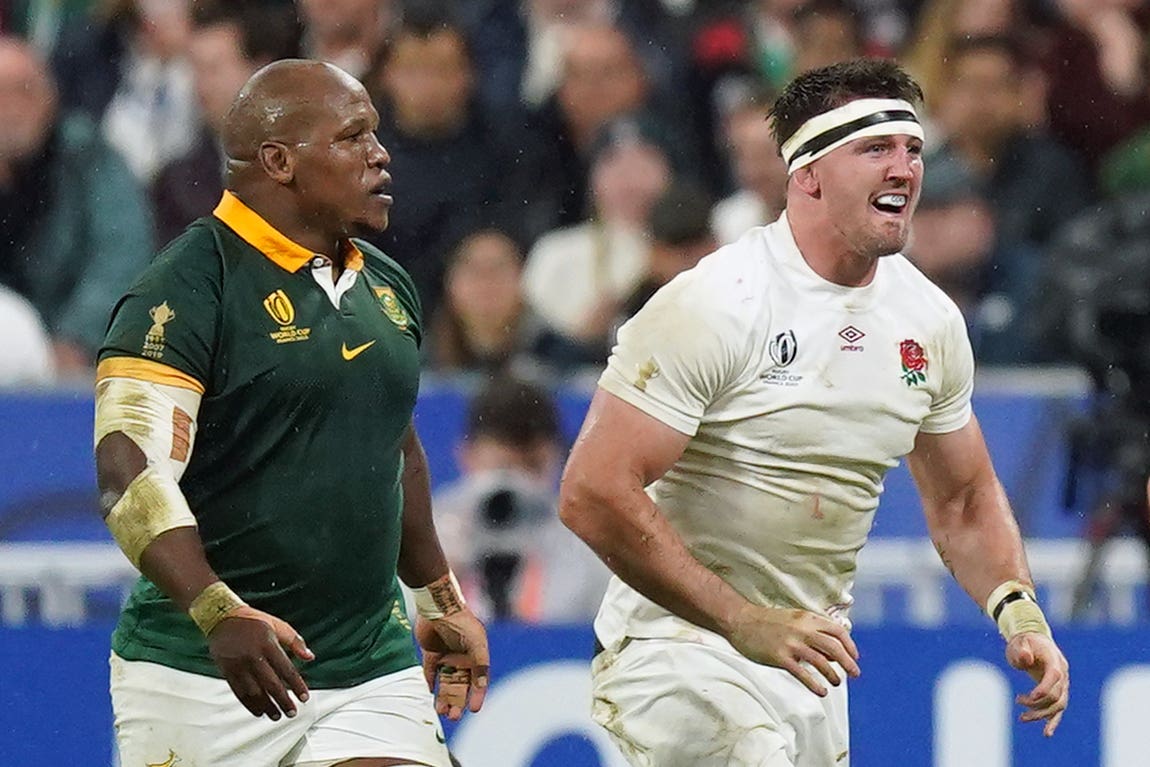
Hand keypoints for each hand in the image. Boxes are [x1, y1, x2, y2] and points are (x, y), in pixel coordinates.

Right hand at [207, 605, 313, 719]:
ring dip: (267, 706)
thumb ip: (295, 641)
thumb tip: (310, 657)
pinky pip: (239, 692)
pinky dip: (250, 704)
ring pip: (254, 692)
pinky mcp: (227, 670)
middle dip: (283, 701)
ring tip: (276, 716)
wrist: (222, 616)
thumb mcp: (278, 625)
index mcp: (268, 643)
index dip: (296, 685)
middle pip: (271, 684)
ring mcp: (238, 664)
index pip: (286, 669)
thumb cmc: (254, 621)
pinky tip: (259, 712)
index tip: (305, 698)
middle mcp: (253, 655)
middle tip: (292, 712)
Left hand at [416, 610, 489, 719]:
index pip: (478, 681)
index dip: (477, 696)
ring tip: (441, 711)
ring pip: (446, 683)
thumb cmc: (461, 622)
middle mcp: (462, 659)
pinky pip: (431, 673)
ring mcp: (447, 656)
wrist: (438, 605)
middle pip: (461, 686)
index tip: (474, 709)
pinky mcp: (432, 654)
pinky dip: (431, 684)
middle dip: (458, 701)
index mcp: (476, 657)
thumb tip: (482, 686)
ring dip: (445, 697)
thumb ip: (480, 664)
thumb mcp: (475, 643)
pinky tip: (430, 694)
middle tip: (453, 716)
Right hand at [725, 604, 860, 696]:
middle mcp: (802, 630)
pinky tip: (821, 691)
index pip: (837, 631)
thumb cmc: (767, 621)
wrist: (740, 620)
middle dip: (848, 662)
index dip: (849, 645)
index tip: (855, 656)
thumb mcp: (793, 618)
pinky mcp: (780, 657)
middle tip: (855, 674)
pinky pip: (802, 673)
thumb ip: (812, 630)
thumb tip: (831, 652)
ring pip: (821, 661)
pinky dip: (815, 684)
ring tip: (837, 682)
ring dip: (833, 674)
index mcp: (807, 618)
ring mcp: (791, 643)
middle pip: (834, 647)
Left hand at [1006, 632, 1068, 735]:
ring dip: (1041, 713)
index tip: (1031, 697)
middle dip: (1037, 702)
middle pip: (1055, 694)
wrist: (1032, 642)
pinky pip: (1058, 708)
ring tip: (1022, 718)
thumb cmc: (1023, 643)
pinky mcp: (1057, 691)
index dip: (1045, 687)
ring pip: (1058, 704)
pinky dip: (1053, 721)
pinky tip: (1046, 733)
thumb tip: (1026, 658)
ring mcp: (1062, 684)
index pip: (1054, 676)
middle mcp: (1063, 673)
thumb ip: (1022, 650)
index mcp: (1055, 660)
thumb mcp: (1019, 643)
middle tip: (1018, 700)